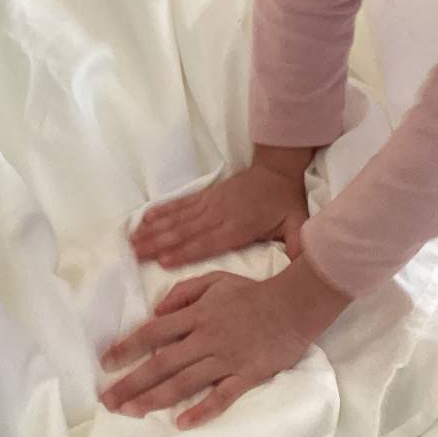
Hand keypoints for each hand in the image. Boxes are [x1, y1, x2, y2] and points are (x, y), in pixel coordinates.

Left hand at [100, 258, 348, 427]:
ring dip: (155, 398)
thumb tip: (157, 311)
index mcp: (197, 314)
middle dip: (131, 382)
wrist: (294, 305)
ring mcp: (226, 358)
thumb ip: (184, 292)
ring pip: (184, 382)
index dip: (128, 347)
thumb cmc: (252, 292)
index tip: (106, 362)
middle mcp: (206, 338)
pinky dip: (202, 410)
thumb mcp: (215, 279)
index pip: (154, 332)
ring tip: (131, 411)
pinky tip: (182, 423)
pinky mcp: (246, 375)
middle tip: (108, 399)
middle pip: (162, 363)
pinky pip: (222, 396)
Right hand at [130, 162, 307, 268]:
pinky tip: (145, 217)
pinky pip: (181, 204)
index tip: (163, 260)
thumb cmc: (285, 202)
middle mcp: (220, 214)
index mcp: (239, 226)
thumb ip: (297, 246)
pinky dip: (162, 211)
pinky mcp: (206, 195)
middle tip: (135, 253)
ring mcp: (210, 203)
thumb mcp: (297, 224)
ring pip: (178, 217)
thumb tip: (304, 266)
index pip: (208, 242)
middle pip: (185, 231)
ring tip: (133, 239)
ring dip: (155, 228)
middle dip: (159, 242)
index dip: (185, 251)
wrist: (278, 169)